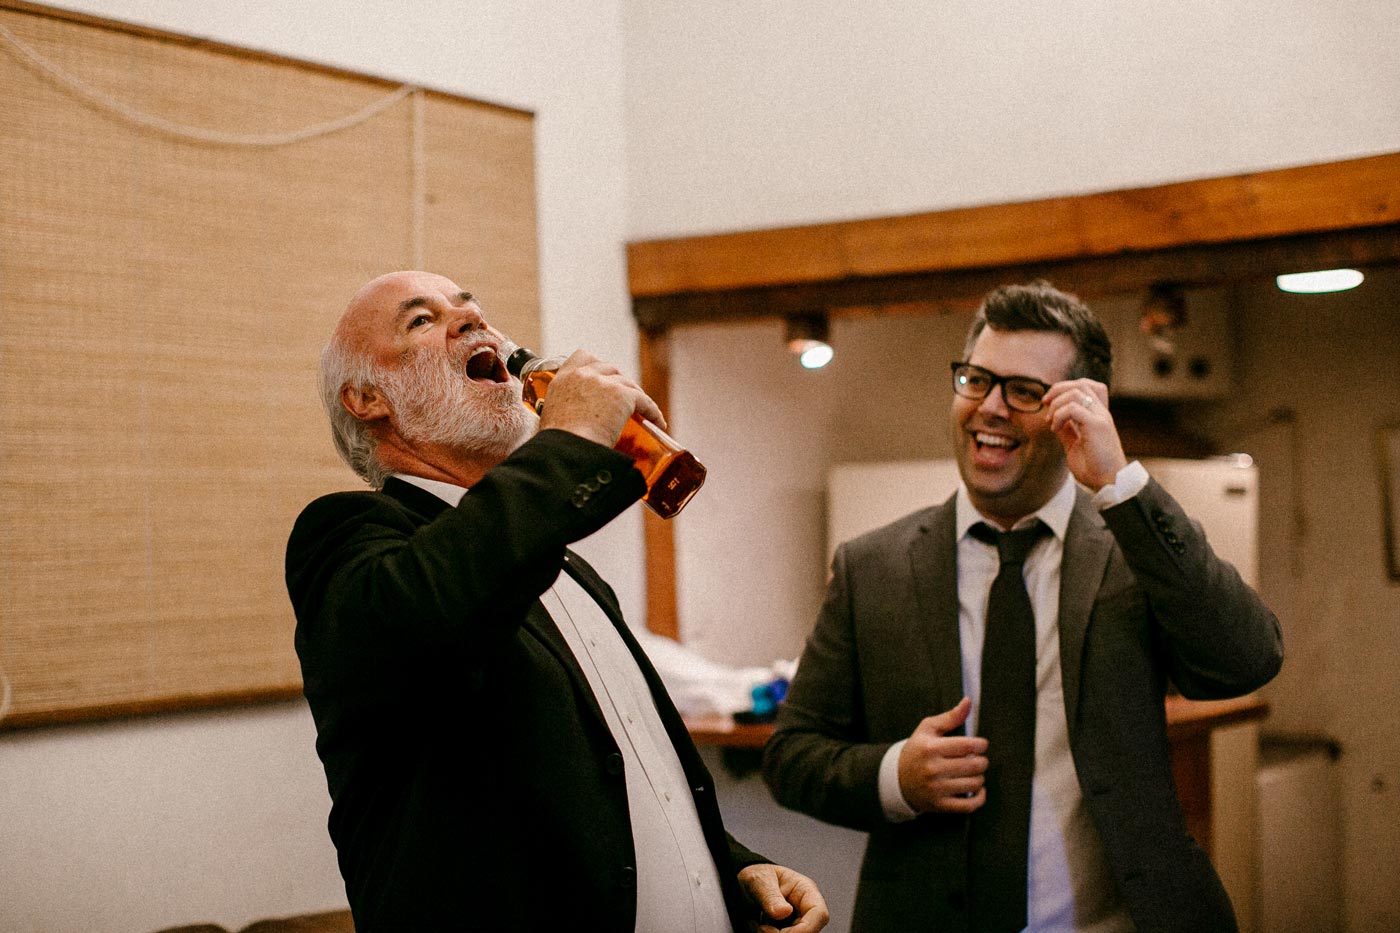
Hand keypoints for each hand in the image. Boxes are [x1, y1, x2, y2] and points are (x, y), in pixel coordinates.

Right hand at [535, 349, 665, 446]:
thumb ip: (565, 409)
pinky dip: (653, 412)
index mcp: (563, 379)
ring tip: (642, 411)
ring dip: (635, 396)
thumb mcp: (553, 418)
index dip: (596, 365)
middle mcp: (583, 375)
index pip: (582, 357)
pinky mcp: (622, 396)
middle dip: (619, 381)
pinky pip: (644, 402)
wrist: (567, 451)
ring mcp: (604, 383)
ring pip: (628, 383)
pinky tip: (658, 423)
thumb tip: (579, 421)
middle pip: (609, 368)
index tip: (603, 376)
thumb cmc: (559, 445)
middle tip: (625, 397)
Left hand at [737, 863, 829, 931]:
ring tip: (759, 925)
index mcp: (806, 891)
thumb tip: (784, 912)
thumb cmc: (758, 877)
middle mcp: (805, 909)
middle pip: (808, 932)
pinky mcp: (788, 931)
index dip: (806, 929)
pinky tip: (760, 928)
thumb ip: (770, 896)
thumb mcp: (758, 880)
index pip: (819, 914)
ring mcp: (797, 922)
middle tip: (762, 928)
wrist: (746, 884)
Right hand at [897, 697, 988, 813]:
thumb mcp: (927, 729)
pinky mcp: (940, 805)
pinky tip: (978, 789)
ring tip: (973, 772)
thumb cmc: (916, 750)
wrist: (896, 779)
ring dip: (980, 777)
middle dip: (982, 760)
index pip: (968, 746)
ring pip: (974, 784)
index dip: (981, 744)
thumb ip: (950, 716)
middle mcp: (934, 769)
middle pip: (974, 765)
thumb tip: (968, 701)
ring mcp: (937, 789)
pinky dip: (979, 797)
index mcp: (931, 748)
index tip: (981, 744)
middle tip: (978, 758)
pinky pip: (969, 805)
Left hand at [1042, 378, 1126, 490]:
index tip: (1050, 402)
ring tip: (1051, 422)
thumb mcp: (1075, 444)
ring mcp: (1101, 418)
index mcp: (1098, 415)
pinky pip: (1074, 408)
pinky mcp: (1097, 426)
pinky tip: (1055, 429)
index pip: (1087, 386)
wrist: (1109, 483)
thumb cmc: (1094, 468)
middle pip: (1081, 384)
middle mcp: (1101, 413)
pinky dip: (1059, 415)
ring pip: (1076, 392)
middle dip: (1058, 389)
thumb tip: (1053, 418)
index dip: (1066, 388)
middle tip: (1045, 404)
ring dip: (1057, 404)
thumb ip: (1067, 430)